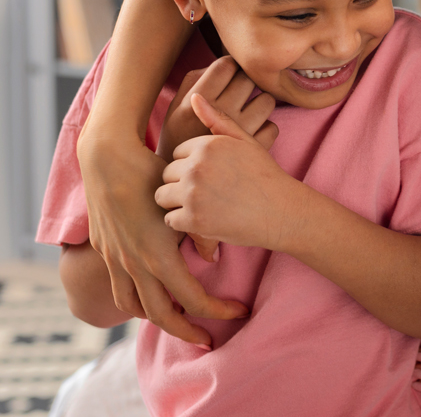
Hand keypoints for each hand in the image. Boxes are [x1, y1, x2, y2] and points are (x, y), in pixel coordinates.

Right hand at [77, 120, 249, 348]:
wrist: (109, 159)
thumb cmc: (153, 175)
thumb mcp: (183, 205)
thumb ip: (201, 233)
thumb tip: (213, 259)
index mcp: (159, 257)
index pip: (194, 301)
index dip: (218, 311)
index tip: (238, 312)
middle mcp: (134, 265)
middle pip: (162, 317)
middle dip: (188, 332)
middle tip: (209, 340)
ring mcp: (116, 261)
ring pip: (135, 307)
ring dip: (157, 319)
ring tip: (179, 320)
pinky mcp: (105, 252)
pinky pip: (119, 290)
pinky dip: (135, 302)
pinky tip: (150, 297)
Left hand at [155, 94, 295, 249]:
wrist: (281, 211)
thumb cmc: (264, 176)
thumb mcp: (246, 142)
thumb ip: (218, 119)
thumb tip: (194, 96)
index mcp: (207, 145)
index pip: (178, 153)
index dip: (193, 165)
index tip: (212, 175)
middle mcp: (196, 167)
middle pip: (167, 174)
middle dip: (182, 183)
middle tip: (208, 192)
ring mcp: (193, 194)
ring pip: (162, 196)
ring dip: (178, 202)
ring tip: (202, 205)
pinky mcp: (193, 221)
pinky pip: (170, 220)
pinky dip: (184, 223)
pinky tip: (204, 220)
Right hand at [157, 56, 276, 161]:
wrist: (181, 184)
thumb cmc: (180, 139)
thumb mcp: (176, 108)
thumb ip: (194, 81)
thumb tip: (224, 63)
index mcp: (198, 99)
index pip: (227, 64)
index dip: (230, 67)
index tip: (228, 77)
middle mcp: (221, 112)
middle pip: (249, 79)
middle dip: (245, 84)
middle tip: (238, 95)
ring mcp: (240, 132)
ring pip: (267, 101)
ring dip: (259, 105)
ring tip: (246, 114)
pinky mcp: (254, 150)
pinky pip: (273, 126)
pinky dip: (265, 129)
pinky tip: (251, 134)